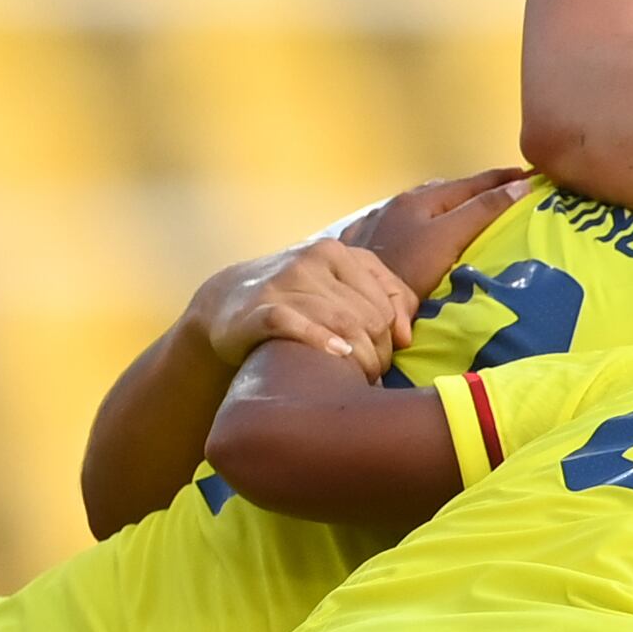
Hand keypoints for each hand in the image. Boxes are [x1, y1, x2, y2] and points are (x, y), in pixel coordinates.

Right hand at [191, 238, 416, 381]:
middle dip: (377, 354)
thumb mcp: (338, 286)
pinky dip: (322, 342)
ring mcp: (284, 282)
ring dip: (358, 359)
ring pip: (342, 323)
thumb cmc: (297, 299)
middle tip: (371, 377)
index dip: (391, 338)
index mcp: (336, 251)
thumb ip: (382, 297)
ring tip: (359, 380)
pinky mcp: (259, 308)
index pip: (385, 302)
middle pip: (368, 317)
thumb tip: (405, 336)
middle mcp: (311, 260)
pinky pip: (297, 325)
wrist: (227, 302)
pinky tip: (338, 356)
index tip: (385, 360)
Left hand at [342, 168, 528, 299]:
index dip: (500, 180)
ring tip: (457, 212)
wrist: (356, 298)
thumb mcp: (449, 238)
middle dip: (470, 190)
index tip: (526, 175)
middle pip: (441, 191)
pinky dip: (411, 225)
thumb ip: (482, 211)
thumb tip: (519, 187)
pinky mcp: (360, 245)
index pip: (469, 184)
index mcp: (420, 200)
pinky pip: (391, 226)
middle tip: (496, 193)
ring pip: (415, 207)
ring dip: (439, 206)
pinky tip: (411, 233)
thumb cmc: (407, 270)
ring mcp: (375, 224)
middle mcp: (395, 205)